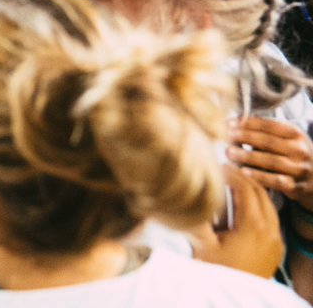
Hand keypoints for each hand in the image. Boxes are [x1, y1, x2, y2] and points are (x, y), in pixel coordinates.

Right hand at [190, 164, 284, 278]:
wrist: (237, 299)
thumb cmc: (218, 273)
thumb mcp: (202, 245)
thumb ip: (196, 217)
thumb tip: (184, 194)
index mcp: (253, 226)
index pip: (245, 188)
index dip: (231, 173)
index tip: (217, 165)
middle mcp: (270, 230)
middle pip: (260, 192)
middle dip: (243, 178)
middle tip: (225, 170)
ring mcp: (276, 239)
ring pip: (269, 204)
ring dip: (253, 190)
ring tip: (234, 183)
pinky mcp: (276, 248)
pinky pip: (272, 217)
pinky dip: (259, 205)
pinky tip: (243, 206)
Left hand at [228, 116, 312, 206]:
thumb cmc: (292, 155)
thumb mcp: (286, 140)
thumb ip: (265, 133)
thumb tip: (231, 124)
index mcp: (296, 134)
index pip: (270, 125)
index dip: (248, 123)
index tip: (228, 123)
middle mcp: (301, 150)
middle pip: (269, 142)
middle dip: (245, 137)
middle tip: (225, 136)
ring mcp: (301, 169)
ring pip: (272, 161)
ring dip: (248, 157)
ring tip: (229, 152)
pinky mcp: (298, 187)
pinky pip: (278, 182)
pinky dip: (260, 177)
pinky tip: (243, 172)